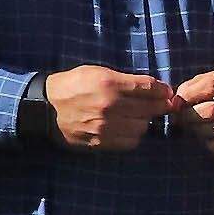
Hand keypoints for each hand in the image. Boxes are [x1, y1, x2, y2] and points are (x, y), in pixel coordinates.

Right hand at [43, 63, 174, 148]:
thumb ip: (126, 79)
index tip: (167, 92)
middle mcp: (109, 106)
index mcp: (109, 83)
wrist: (46, 108)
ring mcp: (105, 127)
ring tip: (138, 115)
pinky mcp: (101, 142)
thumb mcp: (97, 72)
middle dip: (158, 106)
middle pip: (149, 109)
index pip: (148, 88)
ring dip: (144, 121)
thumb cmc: (73, 85)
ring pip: (142, 127)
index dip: (163, 91)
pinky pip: (130, 142)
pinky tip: (127, 128)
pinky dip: (133, 135)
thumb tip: (155, 88)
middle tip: (160, 105)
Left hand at [173, 66, 213, 156]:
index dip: (187, 97)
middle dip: (188, 116)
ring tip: (195, 126)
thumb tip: (175, 103)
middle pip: (209, 112)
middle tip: (182, 118)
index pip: (208, 88)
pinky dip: (211, 144)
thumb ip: (192, 86)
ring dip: (197, 130)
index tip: (177, 103)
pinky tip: (209, 136)